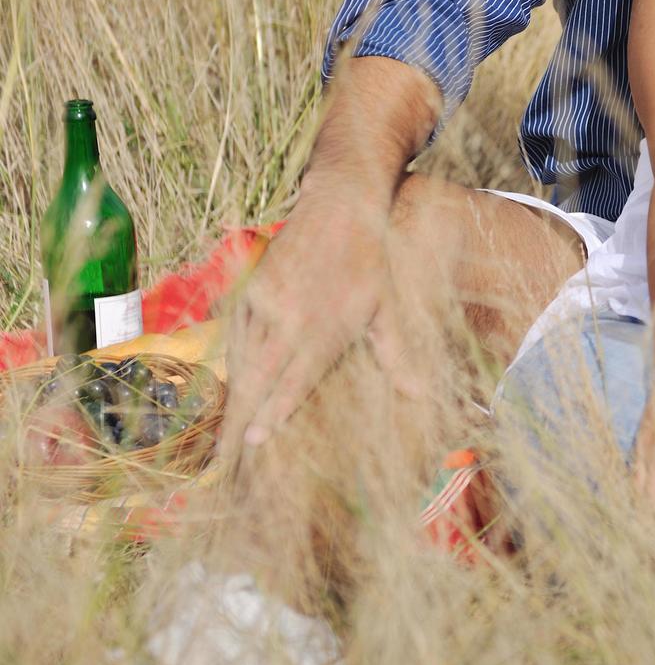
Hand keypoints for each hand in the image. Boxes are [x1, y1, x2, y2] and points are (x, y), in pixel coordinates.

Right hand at [220, 186, 388, 455]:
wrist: (339, 207)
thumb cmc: (370, 262)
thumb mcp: (387, 307)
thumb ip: (395, 355)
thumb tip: (420, 395)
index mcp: (322, 327)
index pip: (293, 379)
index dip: (273, 411)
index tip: (255, 441)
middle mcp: (288, 318)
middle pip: (256, 378)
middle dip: (239, 418)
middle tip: (224, 456)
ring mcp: (265, 302)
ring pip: (241, 359)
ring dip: (233, 396)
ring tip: (225, 434)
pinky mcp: (251, 289)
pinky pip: (236, 335)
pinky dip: (234, 364)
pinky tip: (234, 387)